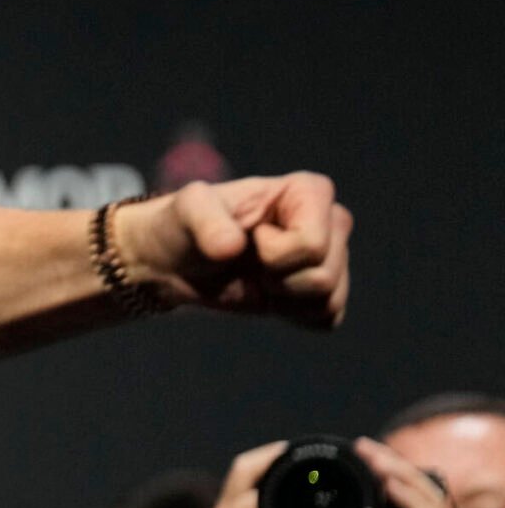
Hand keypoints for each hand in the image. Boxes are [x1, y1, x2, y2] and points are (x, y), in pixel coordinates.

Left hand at [114, 175, 351, 328]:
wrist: (175, 262)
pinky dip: (294, 315)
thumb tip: (231, 248)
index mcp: (309, 191)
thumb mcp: (186, 210)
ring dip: (284, 299)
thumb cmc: (185, 225)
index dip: (275, 252)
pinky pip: (328, 316)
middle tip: (250, 260)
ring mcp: (331, 255)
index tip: (250, 236)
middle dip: (278, 279)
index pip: (313, 242)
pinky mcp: (324, 289)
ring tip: (258, 276)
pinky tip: (270, 295)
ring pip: (329, 298)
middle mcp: (329, 221)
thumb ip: (206, 219)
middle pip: (324, 274)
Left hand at [334, 438, 485, 507]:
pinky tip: (388, 480)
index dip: (370, 478)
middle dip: (384, 464)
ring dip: (395, 469)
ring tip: (370, 452)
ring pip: (420, 493)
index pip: (387, 501)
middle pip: (407, 489)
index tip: (343, 462)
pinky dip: (408, 493)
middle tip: (358, 447)